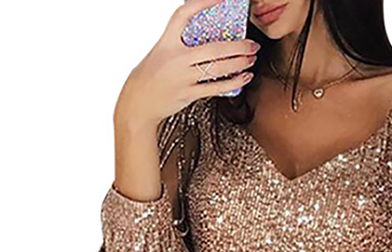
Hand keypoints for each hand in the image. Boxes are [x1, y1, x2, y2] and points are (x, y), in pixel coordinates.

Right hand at [114, 0, 260, 131]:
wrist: (138, 102)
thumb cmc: (153, 75)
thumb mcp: (162, 52)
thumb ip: (181, 44)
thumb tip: (208, 39)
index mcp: (167, 41)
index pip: (184, 14)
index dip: (203, 3)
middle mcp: (176, 58)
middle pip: (214, 48)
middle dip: (239, 46)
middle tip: (252, 44)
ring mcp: (183, 77)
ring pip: (219, 68)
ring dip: (240, 64)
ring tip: (251, 59)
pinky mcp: (188, 94)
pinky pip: (216, 88)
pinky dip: (234, 83)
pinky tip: (245, 77)